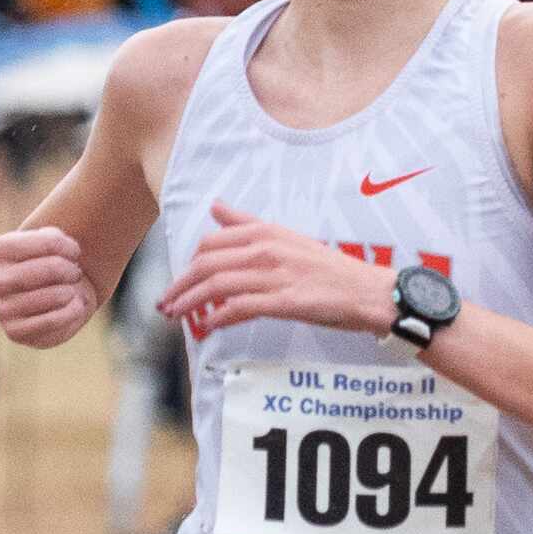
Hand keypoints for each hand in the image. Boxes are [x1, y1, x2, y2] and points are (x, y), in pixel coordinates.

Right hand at [0, 225, 99, 347]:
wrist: (51, 300)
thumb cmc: (50, 264)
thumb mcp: (52, 243)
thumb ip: (54, 238)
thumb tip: (55, 242)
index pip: (45, 242)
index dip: (67, 246)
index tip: (75, 252)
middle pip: (47, 270)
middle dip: (68, 270)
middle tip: (76, 272)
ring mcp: (1, 309)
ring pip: (51, 296)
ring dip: (70, 292)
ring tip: (72, 290)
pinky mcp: (14, 332)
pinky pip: (51, 321)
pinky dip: (72, 312)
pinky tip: (75, 305)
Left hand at [158, 202, 396, 337]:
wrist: (368, 292)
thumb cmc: (328, 269)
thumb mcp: (286, 237)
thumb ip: (247, 223)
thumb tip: (215, 206)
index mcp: (266, 232)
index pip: (210, 242)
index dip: (188, 264)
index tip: (179, 282)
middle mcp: (267, 249)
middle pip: (207, 264)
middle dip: (179, 286)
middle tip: (165, 304)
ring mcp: (276, 275)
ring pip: (217, 286)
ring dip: (190, 303)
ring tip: (176, 318)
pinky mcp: (285, 302)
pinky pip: (240, 308)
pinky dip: (218, 317)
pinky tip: (208, 327)